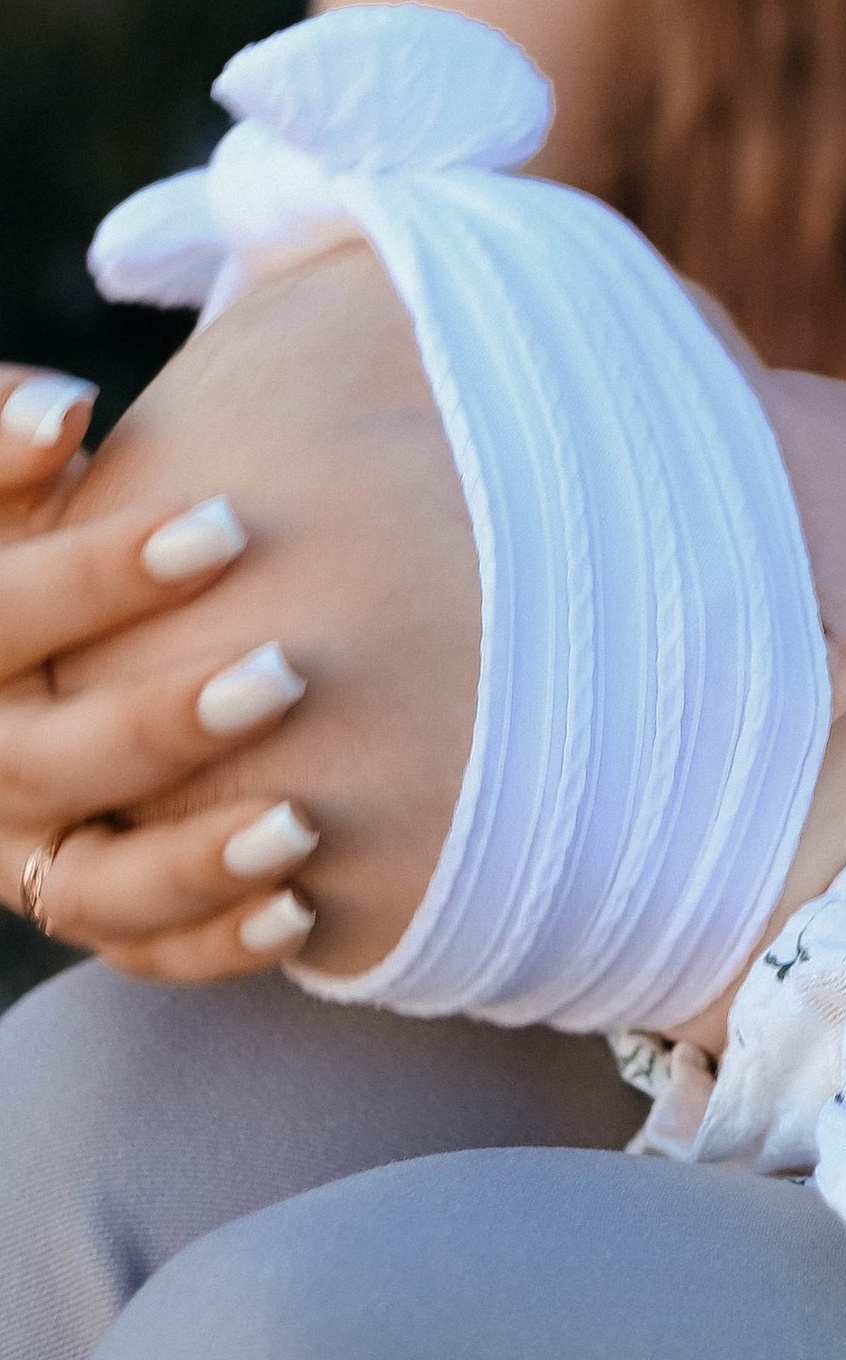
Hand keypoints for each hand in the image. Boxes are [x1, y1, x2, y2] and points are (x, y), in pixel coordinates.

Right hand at [0, 364, 317, 983]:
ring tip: (301, 822)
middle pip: (41, 760)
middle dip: (161, 722)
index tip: (223, 522)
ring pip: (93, 884)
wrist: (53, 649)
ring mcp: (25, 851)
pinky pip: (146, 950)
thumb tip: (63, 410)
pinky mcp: (87, 908)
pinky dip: (218, 940)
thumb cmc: (43, 541)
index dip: (99, 576)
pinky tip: (301, 907)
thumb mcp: (13, 497)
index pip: (1, 617)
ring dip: (194, 861)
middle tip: (285, 670)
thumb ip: (12, 449)